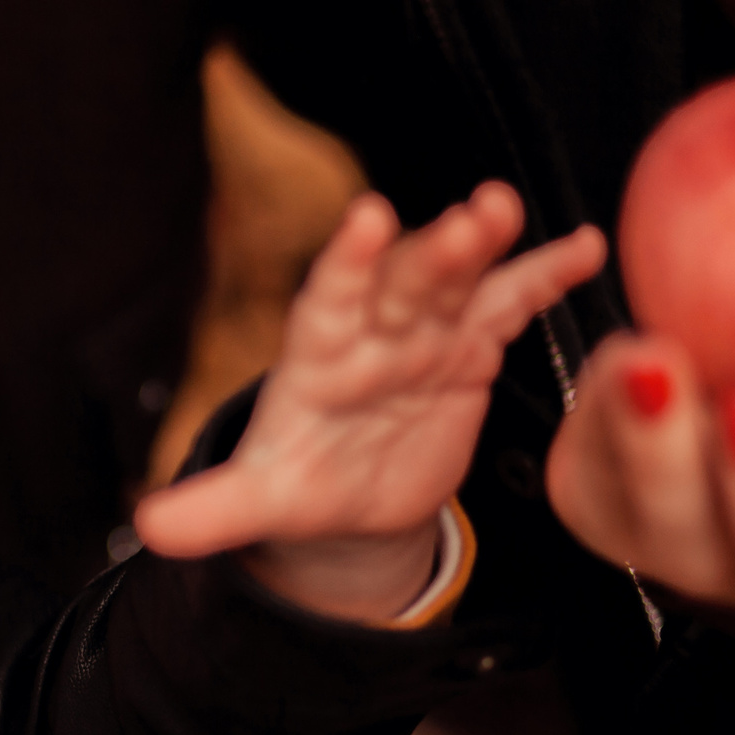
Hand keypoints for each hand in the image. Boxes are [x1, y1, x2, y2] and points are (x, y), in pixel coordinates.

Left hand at [135, 183, 605, 620]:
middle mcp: (371, 331)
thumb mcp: (258, 502)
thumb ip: (211, 509)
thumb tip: (149, 526)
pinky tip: (585, 246)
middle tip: (475, 214)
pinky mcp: (470, 349)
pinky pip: (510, 304)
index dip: (345, 261)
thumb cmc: (298, 485)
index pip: (328, 301)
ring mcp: (424, 334)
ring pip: (456, 280)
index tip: (364, 218)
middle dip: (436, 250)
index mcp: (317, 356)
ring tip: (506, 208)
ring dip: (486, 246)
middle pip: (403, 281)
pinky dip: (545, 276)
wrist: (348, 503)